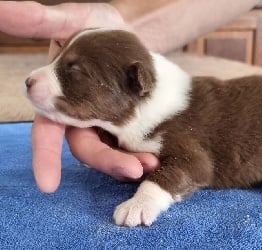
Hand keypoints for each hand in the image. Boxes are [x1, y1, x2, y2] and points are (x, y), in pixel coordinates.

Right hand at [0, 1, 158, 192]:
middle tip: (134, 169)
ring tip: (152, 164)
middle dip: (108, 161)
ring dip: (131, 159)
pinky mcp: (127, 120)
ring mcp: (105, 120)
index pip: (48, 133)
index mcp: (60, 99)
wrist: (129, 31)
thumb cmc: (96, 26)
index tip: (49, 185)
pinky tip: (159, 155)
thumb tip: (2, 8)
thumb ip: (40, 21)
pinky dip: (143, 149)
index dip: (45, 158)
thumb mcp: (69, 20)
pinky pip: (132, 141)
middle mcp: (81, 114)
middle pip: (87, 147)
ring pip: (112, 149)